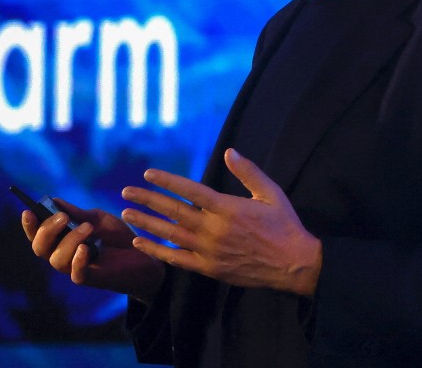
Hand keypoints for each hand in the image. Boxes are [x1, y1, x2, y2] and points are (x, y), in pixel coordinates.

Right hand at [21, 197, 165, 303]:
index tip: (29, 211)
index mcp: (61, 238)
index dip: (29, 225)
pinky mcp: (91, 279)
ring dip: (69, 240)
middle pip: (40, 247)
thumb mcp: (97, 219)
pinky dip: (77, 261)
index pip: (37, 233)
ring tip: (88, 228)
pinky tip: (86, 249)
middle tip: (64, 217)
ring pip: (56, 259)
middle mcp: (63, 254)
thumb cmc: (116, 237)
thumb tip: (53, 200)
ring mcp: (75, 267)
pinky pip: (76, 274)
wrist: (143, 256)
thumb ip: (76, 213)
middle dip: (47, 230)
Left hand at [120, 148, 321, 295]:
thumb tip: (229, 151)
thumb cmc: (284, 226)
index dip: (167, 181)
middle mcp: (214, 230)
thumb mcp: (271, 193)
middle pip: (174, 211)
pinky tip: (141, 243)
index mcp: (228, 208)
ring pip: (171, 235)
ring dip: (147, 223)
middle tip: (126, 191)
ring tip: (126, 213)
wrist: (295, 265)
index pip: (190, 190)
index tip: (148, 173)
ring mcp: (210, 251)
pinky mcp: (210, 269)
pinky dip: (157, 251)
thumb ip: (248, 172)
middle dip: (148, 200)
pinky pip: (177, 260)